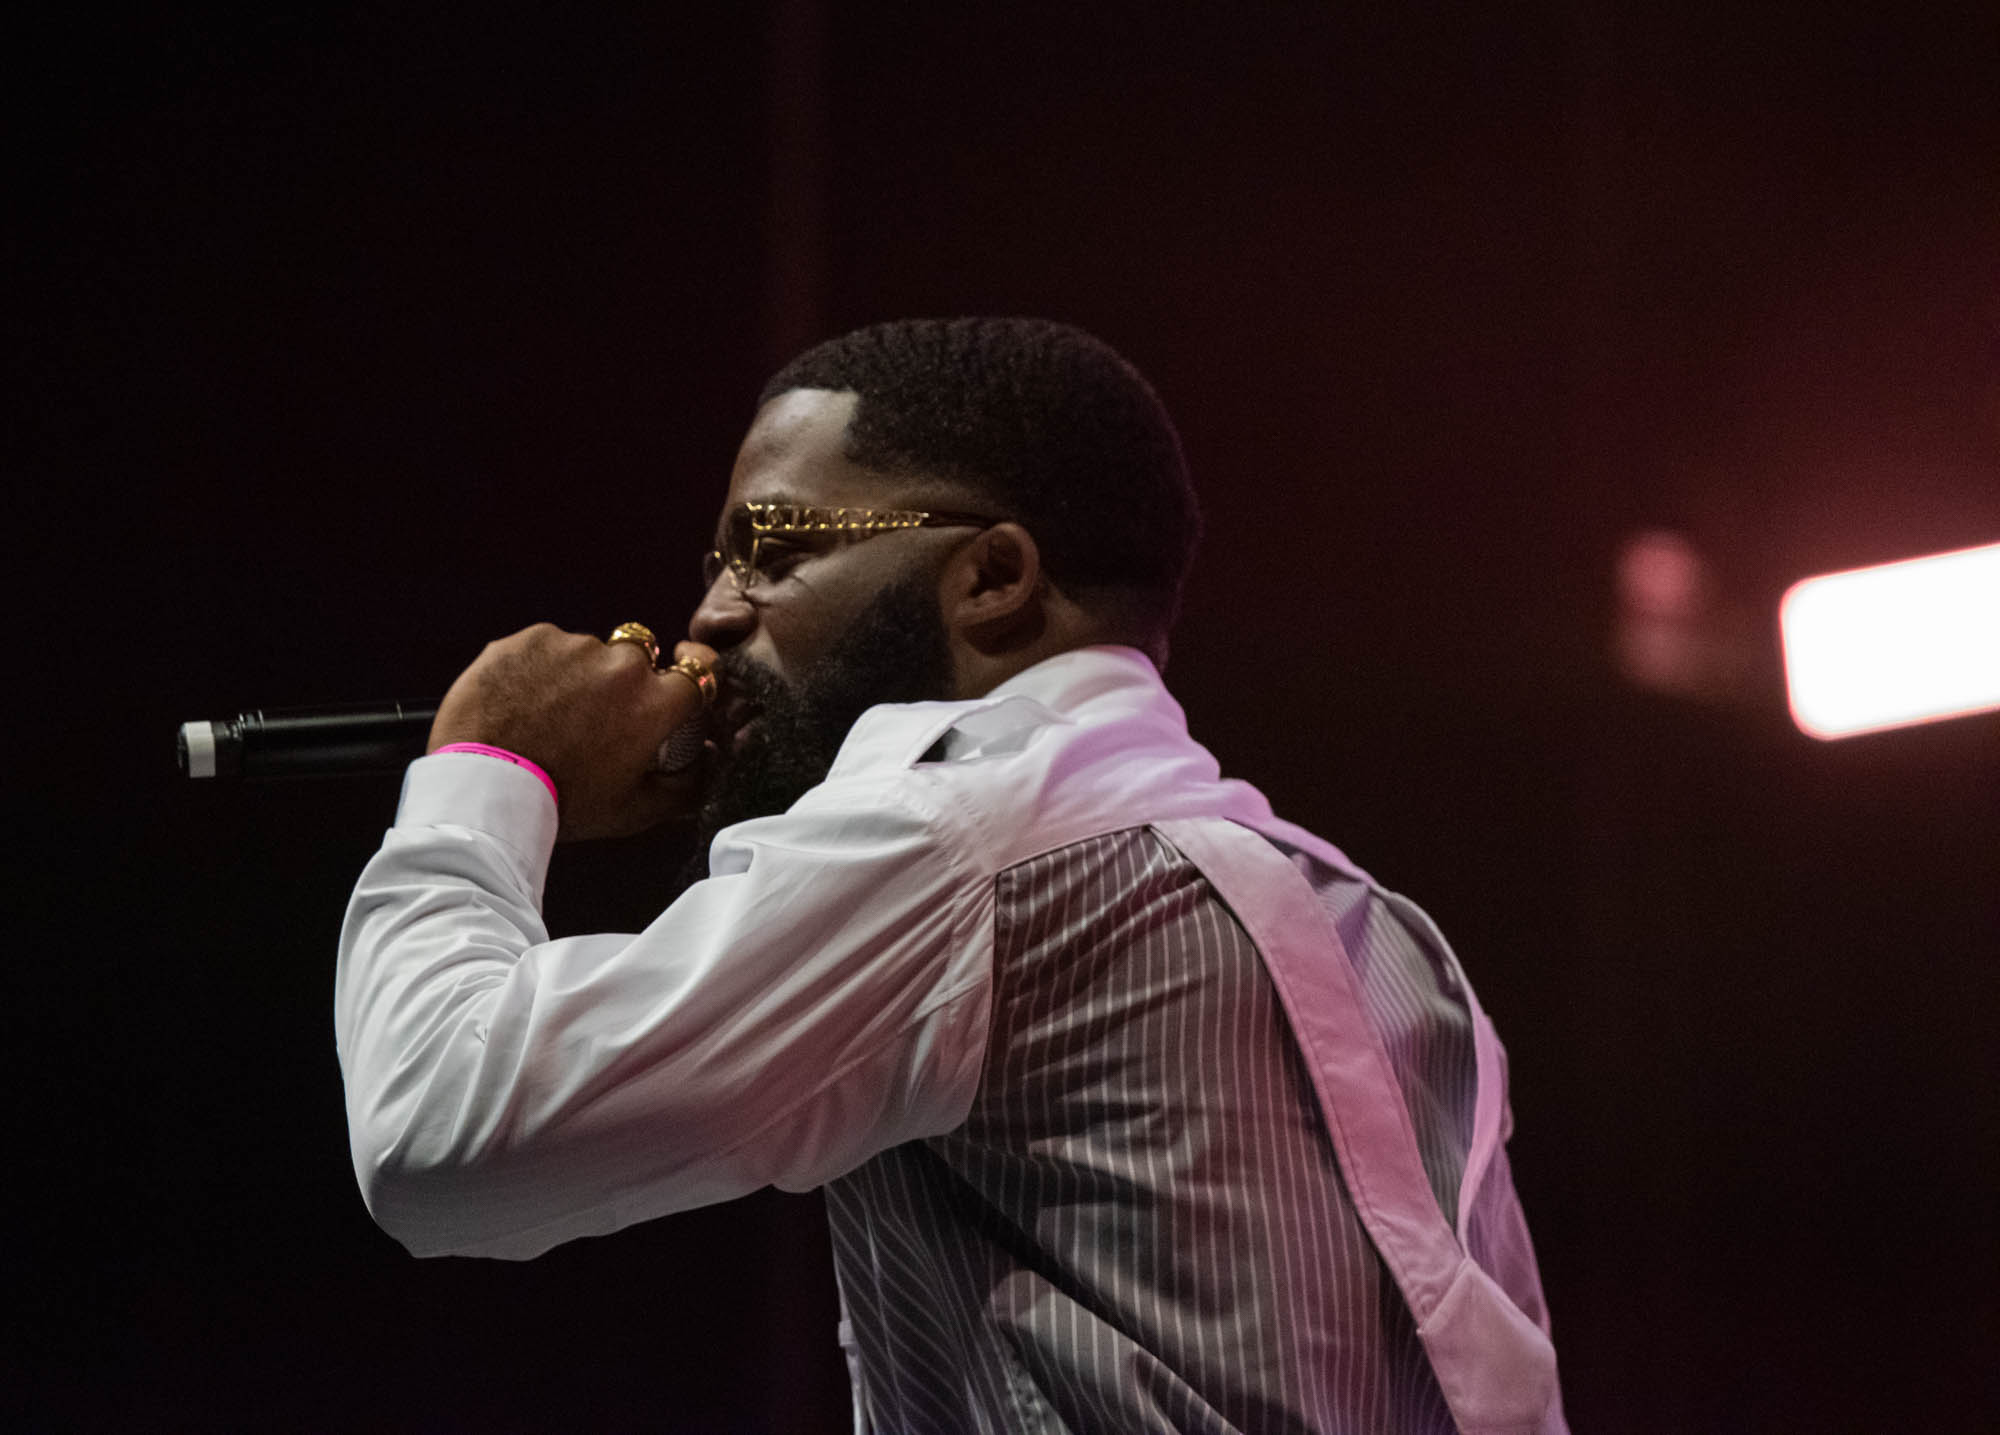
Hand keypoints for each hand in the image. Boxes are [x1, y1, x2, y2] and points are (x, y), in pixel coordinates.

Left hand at [428, 624, 719, 840]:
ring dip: (578, 674)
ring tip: (548, 715)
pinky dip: (539, 667)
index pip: (699, 669)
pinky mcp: (530, 638)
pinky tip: (523, 701)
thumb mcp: (635, 810)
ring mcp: (574, 646)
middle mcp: (622, 665)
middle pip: (638, 659)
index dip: (693, 668)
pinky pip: (546, 646)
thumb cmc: (563, 803)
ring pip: (589, 652)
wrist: (487, 786)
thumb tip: (711, 756)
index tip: (683, 668)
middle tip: (594, 718)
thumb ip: (687, 785)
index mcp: (655, 703)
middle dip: (624, 681)